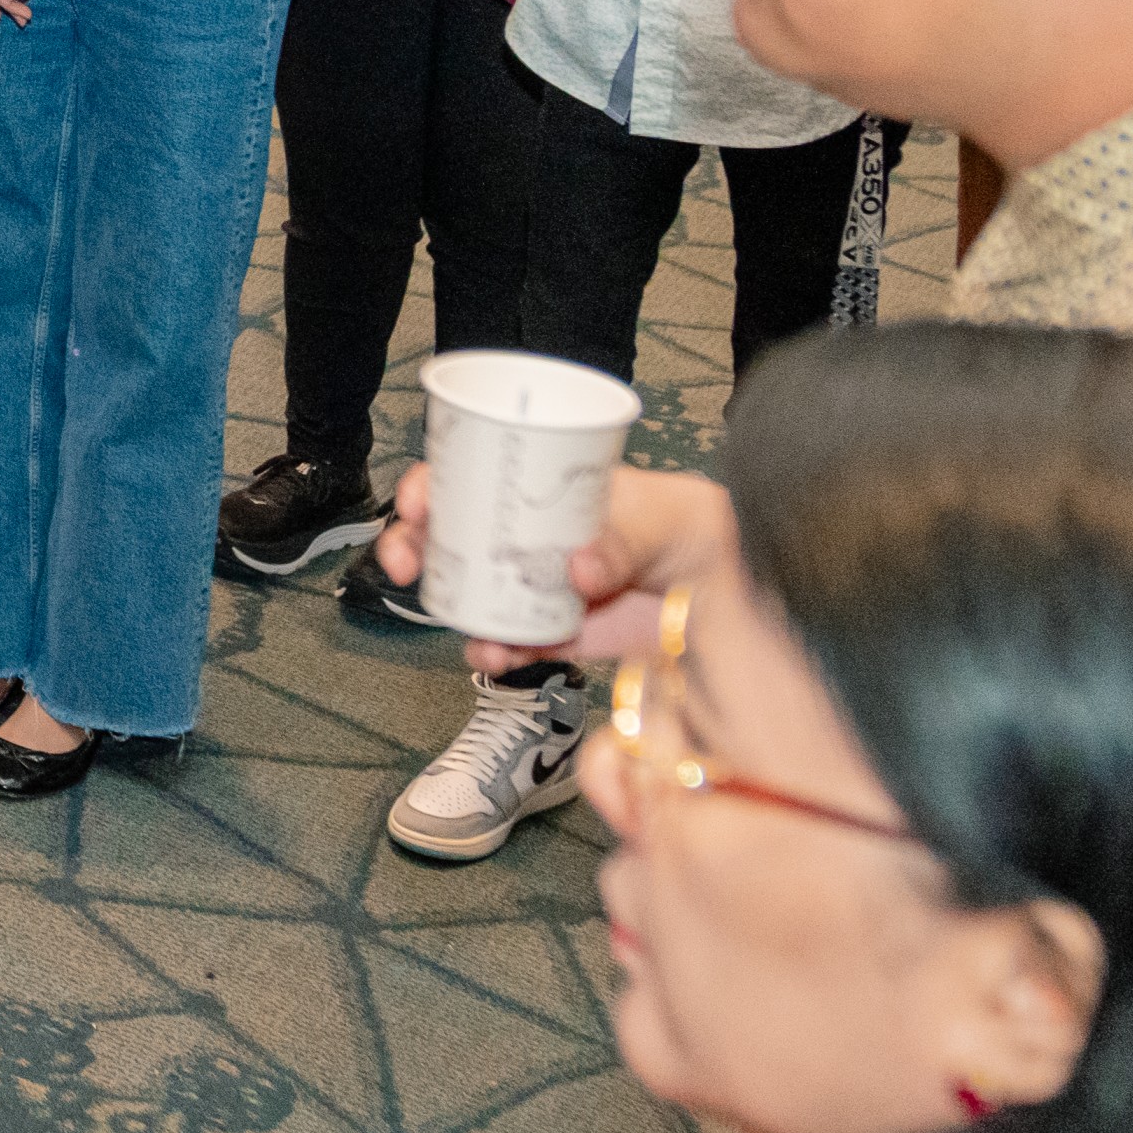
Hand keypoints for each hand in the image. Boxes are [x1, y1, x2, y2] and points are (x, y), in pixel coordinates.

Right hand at [384, 460, 734, 674]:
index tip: (416, 503)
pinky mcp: (556, 634)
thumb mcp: (660, 516)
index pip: (468, 477)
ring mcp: (537, 587)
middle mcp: (527, 537)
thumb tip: (578, 570)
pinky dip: (496, 653)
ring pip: (470, 596)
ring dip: (453, 613)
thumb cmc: (690, 527)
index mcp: (540, 491)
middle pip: (449, 535)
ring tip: (469, 634)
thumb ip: (622, 539)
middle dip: (412, 548)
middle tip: (404, 565)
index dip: (430, 486)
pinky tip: (497, 656)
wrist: (728, 588)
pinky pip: (510, 644)